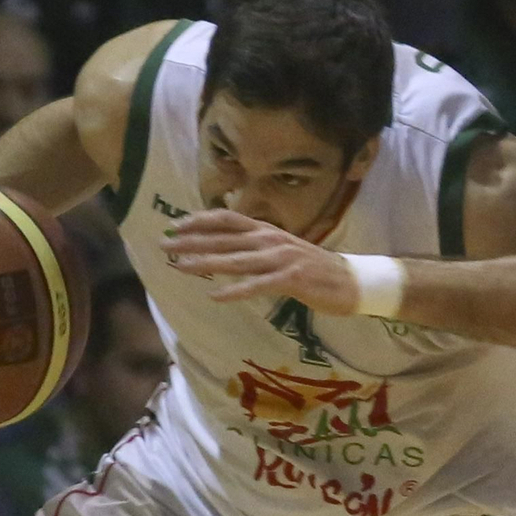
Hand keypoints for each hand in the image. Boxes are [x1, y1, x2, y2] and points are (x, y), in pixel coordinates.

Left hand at [165, 209, 357, 311]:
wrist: (351, 280)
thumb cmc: (314, 268)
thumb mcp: (282, 250)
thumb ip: (256, 247)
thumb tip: (226, 247)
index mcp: (266, 230)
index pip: (226, 219)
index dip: (199, 221)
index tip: (174, 226)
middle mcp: (270, 239)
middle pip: (224, 238)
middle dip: (191, 242)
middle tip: (164, 246)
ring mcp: (281, 258)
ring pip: (235, 260)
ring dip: (206, 263)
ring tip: (180, 267)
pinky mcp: (291, 279)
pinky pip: (257, 285)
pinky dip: (235, 291)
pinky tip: (215, 296)